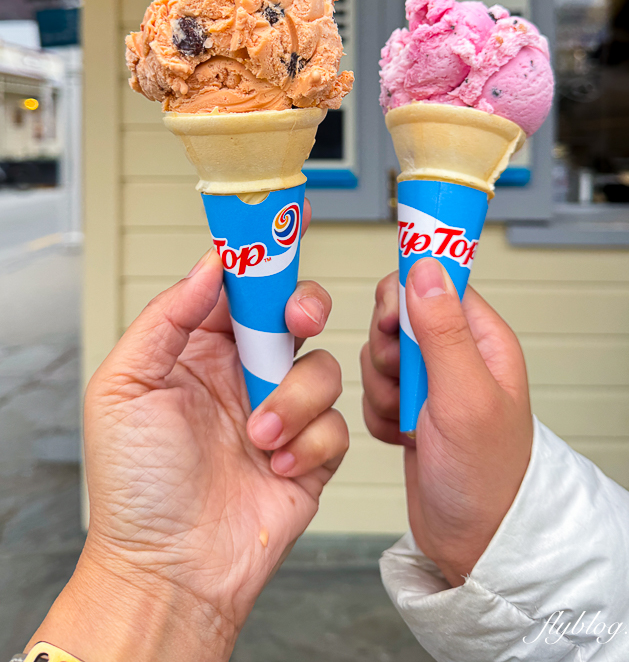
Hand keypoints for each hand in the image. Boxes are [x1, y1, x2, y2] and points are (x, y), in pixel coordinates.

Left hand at [30, 200, 347, 661]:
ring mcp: (281, 411)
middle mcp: (244, 373)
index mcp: (199, 349)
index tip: (289, 224)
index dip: (264, 255)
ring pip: (322, 367)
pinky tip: (276, 469)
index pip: (238, 285)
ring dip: (294, 401)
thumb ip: (166, 317)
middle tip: (296, 320)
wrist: (172, 570)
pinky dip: (310, 444)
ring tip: (258, 438)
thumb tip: (210, 264)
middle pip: (295, 312)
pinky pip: (337, 424)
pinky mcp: (311, 453)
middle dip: (305, 306)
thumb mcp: (125, 387)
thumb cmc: (136, 486)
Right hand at [361, 260, 531, 587]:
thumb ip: (443, 330)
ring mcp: (433, 382)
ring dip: (382, 388)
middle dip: (388, 352)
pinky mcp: (411, 408)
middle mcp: (458, 353)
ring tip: (409, 419)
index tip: (392, 326)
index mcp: (482, 337)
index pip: (433, 280)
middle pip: (396, 315)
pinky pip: (373, 390)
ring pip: (379, 353)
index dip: (403, 297)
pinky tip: (401, 436)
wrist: (475, 542)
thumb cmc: (488, 477)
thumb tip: (425, 265)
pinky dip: (378, 414)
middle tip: (406, 384)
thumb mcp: (465, 397)